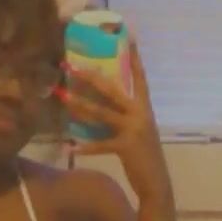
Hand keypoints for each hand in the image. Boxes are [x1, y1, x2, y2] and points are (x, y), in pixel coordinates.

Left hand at [59, 42, 171, 203]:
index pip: (140, 78)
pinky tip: (71, 149)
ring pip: (102, 113)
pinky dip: (85, 148)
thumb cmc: (145, 157)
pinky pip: (101, 145)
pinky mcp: (126, 147)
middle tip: (73, 67)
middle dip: (92, 77)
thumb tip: (102, 108)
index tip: (129, 37)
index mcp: (145, 109)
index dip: (134, 58)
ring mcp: (133, 130)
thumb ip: (126, 118)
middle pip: (113, 90)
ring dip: (81, 106)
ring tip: (64, 98)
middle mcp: (140, 115)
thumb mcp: (140, 132)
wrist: (157, 183)